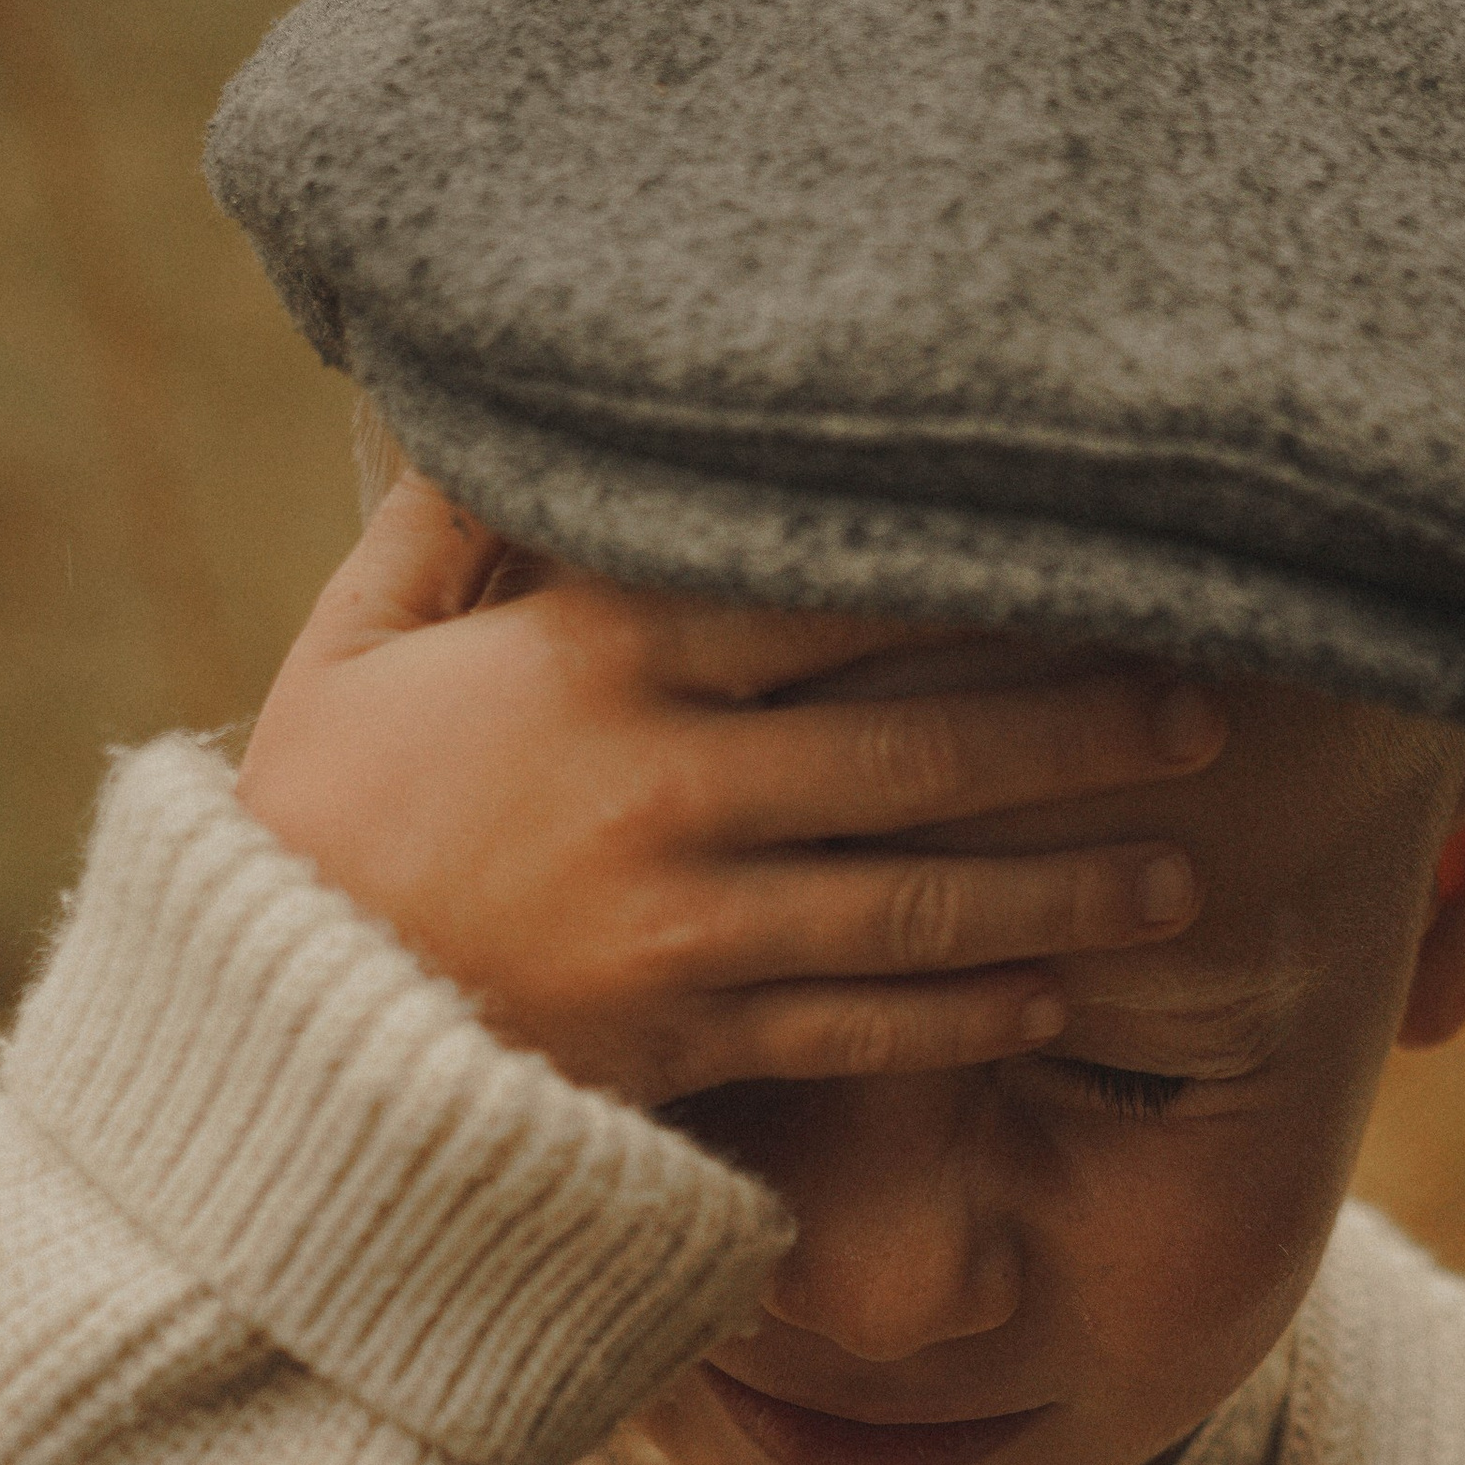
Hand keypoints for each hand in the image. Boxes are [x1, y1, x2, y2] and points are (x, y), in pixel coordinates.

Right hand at [235, 473, 1227, 1110]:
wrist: (260, 1051)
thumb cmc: (309, 837)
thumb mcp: (350, 655)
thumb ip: (447, 535)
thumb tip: (511, 413)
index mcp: (591, 668)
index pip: (816, 598)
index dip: (964, 579)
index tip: (1080, 555)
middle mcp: (664, 791)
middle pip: (913, 749)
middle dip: (1071, 734)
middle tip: (1204, 713)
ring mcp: (685, 928)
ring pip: (915, 901)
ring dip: (1059, 887)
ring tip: (1177, 878)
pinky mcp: (688, 1045)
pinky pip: (859, 1027)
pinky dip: (964, 1014)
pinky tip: (1053, 996)